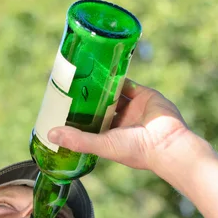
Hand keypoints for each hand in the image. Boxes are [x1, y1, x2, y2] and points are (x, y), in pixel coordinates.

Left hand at [48, 79, 191, 171]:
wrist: (167, 142)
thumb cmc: (135, 150)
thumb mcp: (102, 145)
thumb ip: (78, 140)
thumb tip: (50, 134)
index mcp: (109, 137)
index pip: (89, 125)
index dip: (76, 116)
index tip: (61, 106)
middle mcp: (120, 123)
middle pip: (99, 107)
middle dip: (87, 98)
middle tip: (69, 86)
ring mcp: (132, 108)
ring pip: (112, 93)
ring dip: (100, 85)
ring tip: (83, 73)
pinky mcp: (144, 95)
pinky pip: (128, 82)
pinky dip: (117, 75)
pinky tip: (104, 67)